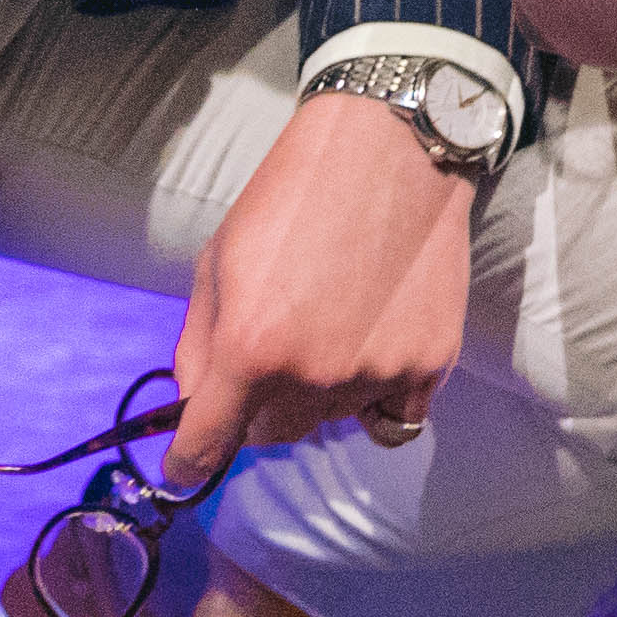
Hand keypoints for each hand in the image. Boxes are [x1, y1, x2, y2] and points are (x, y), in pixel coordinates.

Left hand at [175, 87, 477, 458]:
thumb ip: (198, 345)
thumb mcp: (218, 262)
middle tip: (270, 356)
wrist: (390, 151)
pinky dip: (378, 393)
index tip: (186, 466)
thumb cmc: (292, 198)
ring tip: (332, 323)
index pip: (205, 449)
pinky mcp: (430, 364)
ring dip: (320, 395)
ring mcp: (377, 375)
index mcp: (250, 350)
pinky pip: (393, 415)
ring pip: (332, 423)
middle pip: (272, 437)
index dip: (187, 463)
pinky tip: (375, 338)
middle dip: (257, 411)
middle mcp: (313, 376)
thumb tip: (192, 408)